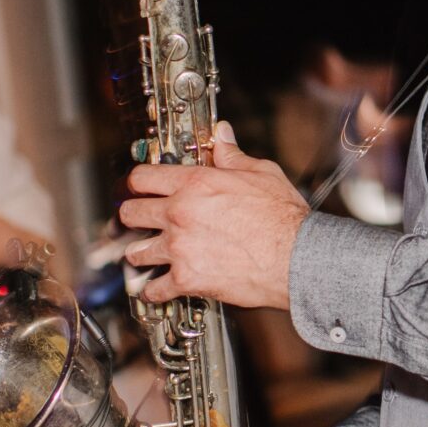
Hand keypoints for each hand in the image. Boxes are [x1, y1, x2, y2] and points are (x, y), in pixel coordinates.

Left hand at [120, 121, 307, 309]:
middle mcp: (180, 213)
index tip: (136, 188)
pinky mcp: (186, 279)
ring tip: (145, 256)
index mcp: (195, 183)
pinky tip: (157, 289)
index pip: (143, 177)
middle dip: (131, 217)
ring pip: (136, 252)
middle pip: (130, 213)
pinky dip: (154, 291)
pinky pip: (154, 288)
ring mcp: (179, 248)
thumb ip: (232, 155)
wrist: (297, 257)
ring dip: (140, 255)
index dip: (136, 182)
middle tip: (135, 221)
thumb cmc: (284, 217)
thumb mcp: (261, 173)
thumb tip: (222, 135)